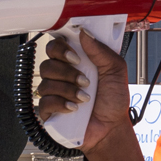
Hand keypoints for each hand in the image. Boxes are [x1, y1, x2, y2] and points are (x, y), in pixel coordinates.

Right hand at [36, 31, 129, 153]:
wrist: (112, 127)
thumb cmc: (114, 100)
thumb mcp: (116, 70)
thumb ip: (101, 51)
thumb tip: (84, 33)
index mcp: (74, 62)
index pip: (55, 47)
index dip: (61, 49)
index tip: (76, 57)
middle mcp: (61, 75)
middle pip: (47, 63)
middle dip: (67, 72)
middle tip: (85, 80)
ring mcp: (53, 94)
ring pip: (45, 83)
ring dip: (68, 89)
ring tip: (85, 98)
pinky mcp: (49, 111)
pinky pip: (44, 102)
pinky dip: (61, 103)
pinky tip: (74, 108)